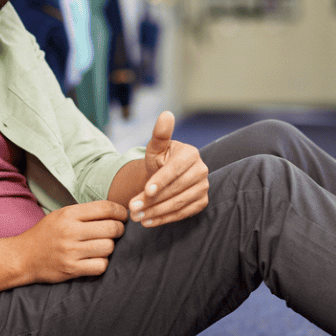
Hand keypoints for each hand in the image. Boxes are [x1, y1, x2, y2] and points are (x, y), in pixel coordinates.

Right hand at [15, 200, 127, 282]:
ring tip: (102, 246)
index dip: (120, 211)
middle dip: (119, 230)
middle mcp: (70, 231)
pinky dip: (102, 263)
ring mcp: (71, 251)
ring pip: (108, 247)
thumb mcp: (61, 215)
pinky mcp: (71, 269)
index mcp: (69, 214)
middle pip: (111, 228)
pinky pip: (101, 266)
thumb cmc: (46, 234)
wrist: (23, 256)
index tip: (123, 216)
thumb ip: (85, 213)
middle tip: (116, 232)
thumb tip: (115, 212)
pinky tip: (96, 259)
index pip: (105, 208)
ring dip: (110, 247)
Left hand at [129, 111, 208, 226]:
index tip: (145, 191)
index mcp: (191, 154)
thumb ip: (160, 134)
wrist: (164, 175)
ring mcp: (203, 188)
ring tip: (136, 217)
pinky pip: (183, 214)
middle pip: (175, 189)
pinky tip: (148, 222)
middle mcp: (201, 170)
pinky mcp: (201, 202)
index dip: (160, 181)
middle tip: (132, 208)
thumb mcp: (155, 147)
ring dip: (156, 212)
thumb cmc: (158, 159)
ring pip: (178, 204)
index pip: (174, 170)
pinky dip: (165, 219)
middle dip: (152, 201)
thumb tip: (166, 114)